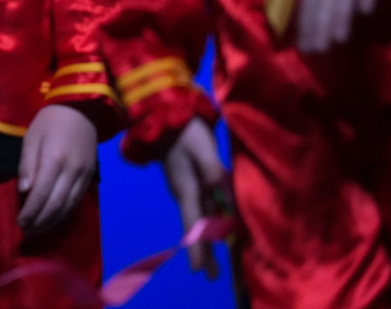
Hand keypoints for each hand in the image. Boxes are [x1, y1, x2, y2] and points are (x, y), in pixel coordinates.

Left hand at [17, 104, 96, 234]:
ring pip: (68, 206)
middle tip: (27, 230)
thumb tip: (24, 191)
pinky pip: (78, 200)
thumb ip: (27, 165)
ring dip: (53, 221)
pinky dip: (66, 213)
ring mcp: (83, 174)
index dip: (30, 212)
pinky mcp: (90, 175)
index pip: (41, 194)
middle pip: (55, 205)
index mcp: (53, 159)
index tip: (20, 221)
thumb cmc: (50, 119)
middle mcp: (71, 171)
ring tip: (39, 229)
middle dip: (40, 221)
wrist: (81, 107)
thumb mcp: (31, 137)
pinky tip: (56, 217)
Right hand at [162, 117, 229, 276]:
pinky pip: (204, 203)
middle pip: (196, 225)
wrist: (165, 114)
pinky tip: (219, 224)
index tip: (199, 272)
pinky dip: (211, 218)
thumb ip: (213, 172)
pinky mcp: (192, 177)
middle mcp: (185, 191)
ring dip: (208, 237)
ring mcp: (187, 185)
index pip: (193, 223)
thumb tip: (226, 198)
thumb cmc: (184, 131)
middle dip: (203, 250)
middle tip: (211, 276)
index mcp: (186, 188)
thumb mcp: (201, 148)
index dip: (197, 247)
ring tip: (215, 261)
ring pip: (201, 216)